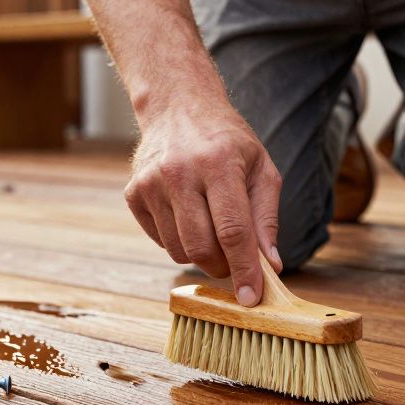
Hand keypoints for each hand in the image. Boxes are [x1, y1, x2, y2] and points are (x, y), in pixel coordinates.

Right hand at [124, 102, 282, 305]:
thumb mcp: (261, 169)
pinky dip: (179, 241)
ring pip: (179, 250)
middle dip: (223, 267)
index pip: (232, 231)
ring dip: (201, 254)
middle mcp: (179, 172)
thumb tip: (271, 266)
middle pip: (201, 247)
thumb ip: (266, 218)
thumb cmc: (227, 141)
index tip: (252, 297)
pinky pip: (160, 241)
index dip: (244, 269)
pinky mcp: (133, 194)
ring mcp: (150, 184)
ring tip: (211, 228)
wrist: (178, 107)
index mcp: (218, 163)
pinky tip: (188, 215)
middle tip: (233, 262)